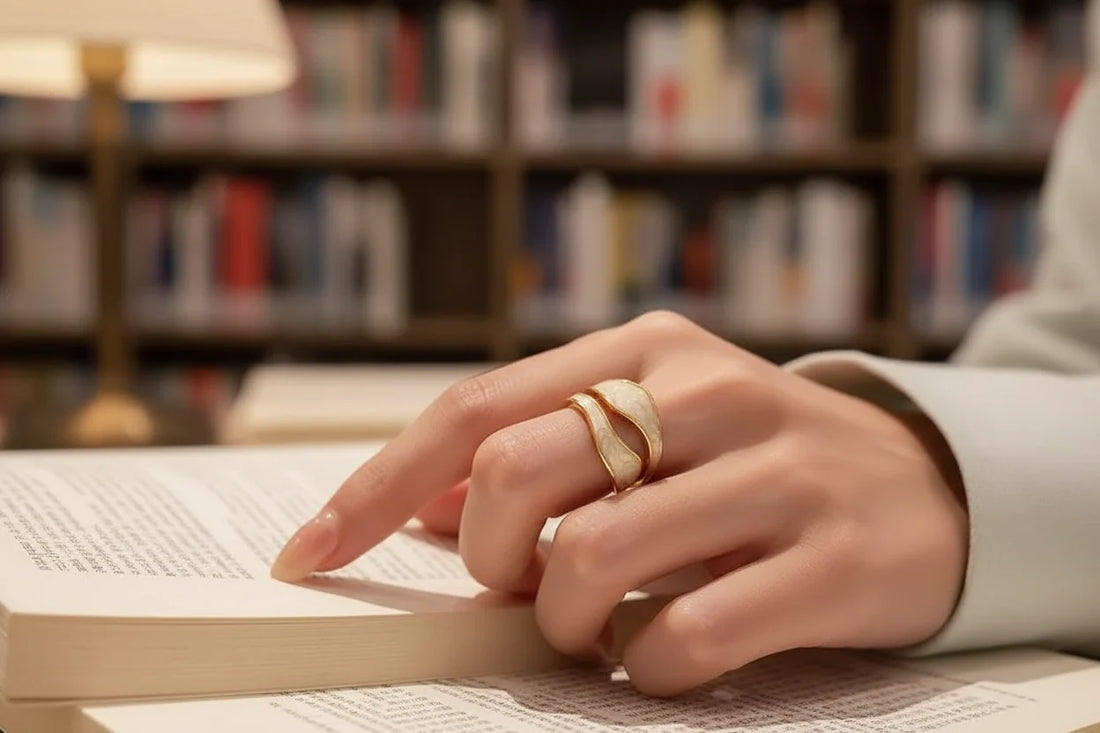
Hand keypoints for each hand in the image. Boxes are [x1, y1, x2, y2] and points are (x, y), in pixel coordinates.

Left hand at [271, 312, 967, 695]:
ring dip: (566, 622)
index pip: (473, 410)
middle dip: (487, 562)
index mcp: (644, 349)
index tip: (307, 555)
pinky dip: (648, 667)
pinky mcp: (833, 561)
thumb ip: (543, 449)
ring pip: (594, 559)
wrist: (927, 487)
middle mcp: (704, 393)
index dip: (375, 488)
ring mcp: (775, 473)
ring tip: (594, 628)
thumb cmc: (754, 460)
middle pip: (515, 477)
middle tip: (522, 591)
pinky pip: (688, 635)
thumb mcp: (653, 426)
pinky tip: (663, 657)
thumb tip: (419, 506)